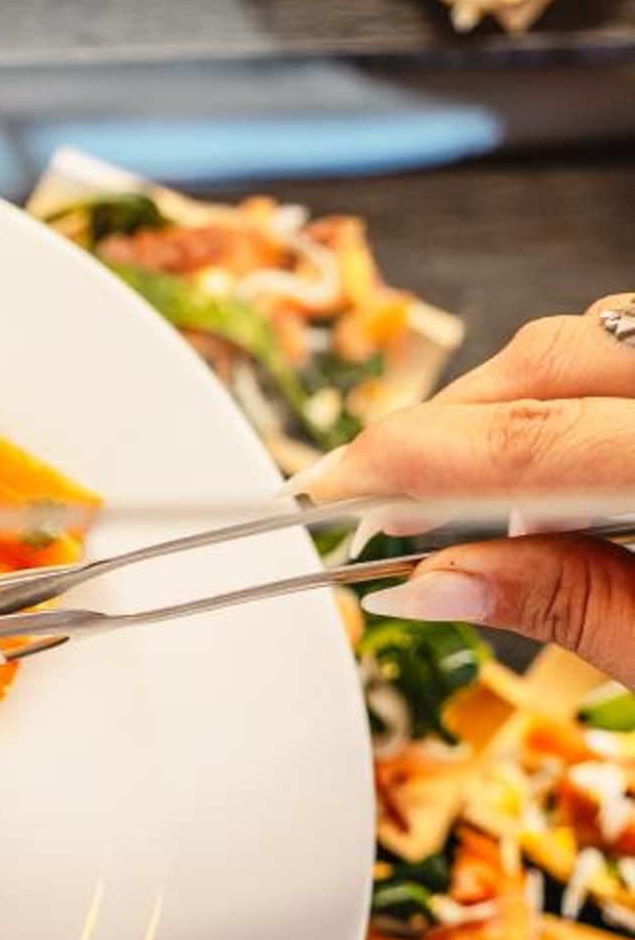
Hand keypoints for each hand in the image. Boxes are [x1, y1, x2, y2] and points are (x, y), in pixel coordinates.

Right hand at [302, 294, 634, 683]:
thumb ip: (575, 605)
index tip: (335, 490)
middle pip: (551, 357)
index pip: (533, 439)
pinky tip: (565, 474)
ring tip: (477, 498)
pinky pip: (631, 349)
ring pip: (594, 335)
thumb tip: (432, 583)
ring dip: (514, 406)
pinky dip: (577, 398)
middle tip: (381, 499)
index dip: (414, 461)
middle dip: (449, 423)